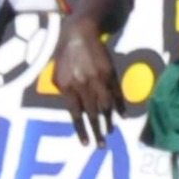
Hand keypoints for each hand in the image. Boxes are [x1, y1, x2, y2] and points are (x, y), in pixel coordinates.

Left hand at [51, 21, 123, 146]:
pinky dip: (120, 106)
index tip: (85, 144)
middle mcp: (84, 85)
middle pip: (92, 114)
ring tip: (110, 133)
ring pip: (106, 106)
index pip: (76, 114)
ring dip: (109, 121)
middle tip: (101, 146)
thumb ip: (61, 91)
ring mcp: (99, 79)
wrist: (80, 32)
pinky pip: (117, 93)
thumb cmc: (64, 53)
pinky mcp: (111, 73)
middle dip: (97, 131)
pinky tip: (123, 116)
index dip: (81, 130)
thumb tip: (71, 107)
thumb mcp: (56, 72)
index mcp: (69, 86)